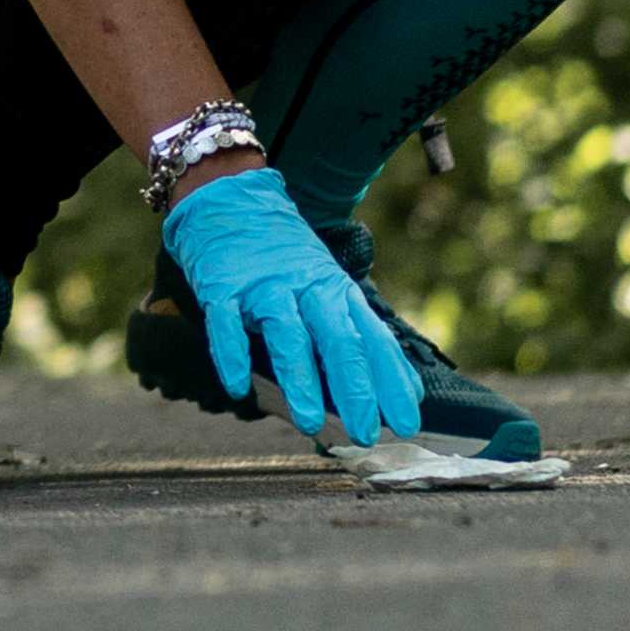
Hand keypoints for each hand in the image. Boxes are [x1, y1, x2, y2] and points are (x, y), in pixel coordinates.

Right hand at [158, 166, 423, 445]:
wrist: (231, 198)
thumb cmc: (285, 257)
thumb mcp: (329, 287)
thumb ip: (360, 334)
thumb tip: (407, 389)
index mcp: (337, 291)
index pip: (373, 340)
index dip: (391, 382)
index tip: (407, 423)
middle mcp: (307, 287)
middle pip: (338, 339)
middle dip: (355, 388)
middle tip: (366, 432)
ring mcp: (264, 285)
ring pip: (288, 334)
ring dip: (301, 380)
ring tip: (309, 422)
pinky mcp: (222, 285)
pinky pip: (227, 323)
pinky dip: (233, 355)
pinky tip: (238, 387)